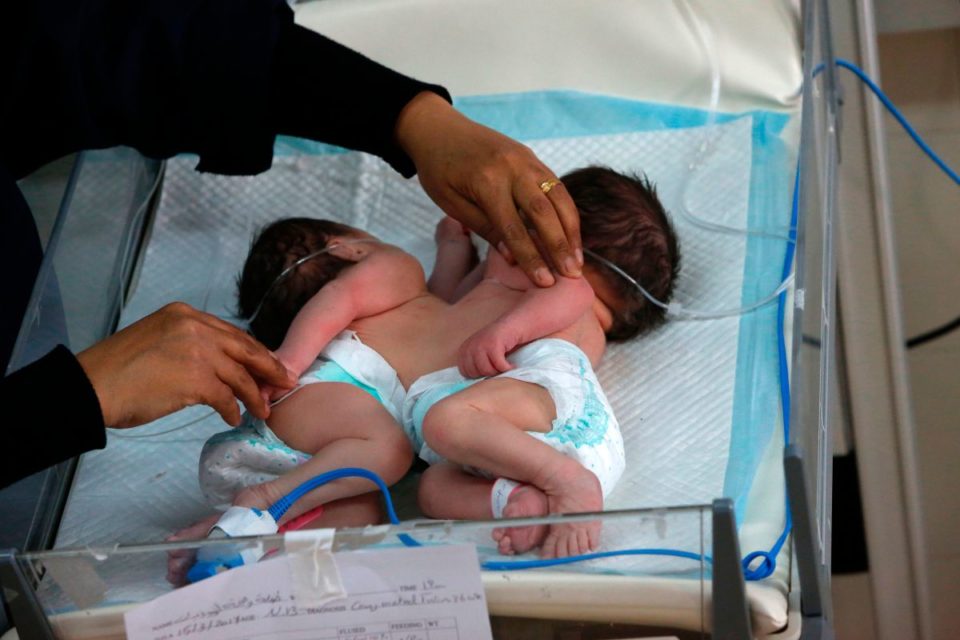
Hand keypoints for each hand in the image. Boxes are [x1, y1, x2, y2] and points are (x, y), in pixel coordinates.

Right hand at [76, 302, 295, 427]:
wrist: (90, 387)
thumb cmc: (119, 371)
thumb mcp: (159, 340)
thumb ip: (191, 345)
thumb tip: (222, 366)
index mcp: (185, 314)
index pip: (232, 333)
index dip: (254, 351)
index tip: (268, 365)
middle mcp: (194, 326)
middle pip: (245, 349)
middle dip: (269, 368)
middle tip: (285, 383)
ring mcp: (196, 351)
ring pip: (240, 376)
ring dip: (254, 396)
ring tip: (262, 410)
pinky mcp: (195, 378)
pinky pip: (226, 397)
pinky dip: (233, 409)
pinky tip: (234, 417)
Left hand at [395, 92, 582, 287]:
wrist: (439, 127)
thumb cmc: (439, 170)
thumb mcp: (451, 203)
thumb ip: (484, 227)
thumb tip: (513, 256)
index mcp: (487, 181)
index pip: (514, 227)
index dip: (531, 257)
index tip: (545, 282)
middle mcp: (513, 167)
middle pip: (544, 212)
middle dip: (560, 246)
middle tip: (572, 275)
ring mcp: (527, 159)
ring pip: (558, 197)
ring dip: (571, 230)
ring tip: (577, 259)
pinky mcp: (532, 158)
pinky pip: (556, 186)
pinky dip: (567, 212)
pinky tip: (571, 234)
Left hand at [458, 322, 520, 377]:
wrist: (514, 325)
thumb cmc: (499, 343)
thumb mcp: (481, 353)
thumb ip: (474, 365)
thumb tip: (473, 388)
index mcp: (463, 350)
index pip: (465, 373)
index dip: (479, 375)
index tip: (490, 368)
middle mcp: (469, 347)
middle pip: (476, 373)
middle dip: (489, 373)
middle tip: (498, 367)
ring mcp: (480, 345)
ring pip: (487, 371)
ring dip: (499, 371)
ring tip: (505, 365)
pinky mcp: (493, 345)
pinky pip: (499, 366)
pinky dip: (508, 368)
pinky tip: (512, 365)